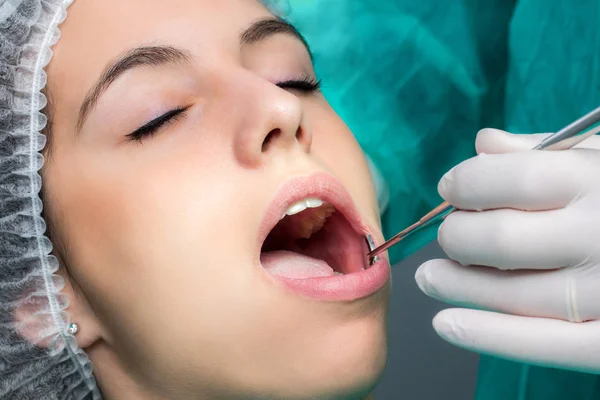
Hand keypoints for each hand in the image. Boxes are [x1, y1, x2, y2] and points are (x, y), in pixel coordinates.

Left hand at [415, 129, 599, 373]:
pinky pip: (546, 344)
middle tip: (447, 235)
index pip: (510, 177)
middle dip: (458, 237)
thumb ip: (549, 150)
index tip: (450, 188)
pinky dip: (489, 337)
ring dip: (458, 286)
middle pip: (501, 238)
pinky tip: (446, 325)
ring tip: (429, 278)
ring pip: (513, 293)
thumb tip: (483, 143)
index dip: (466, 182)